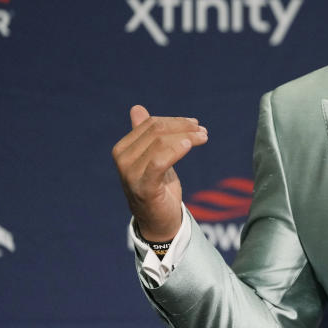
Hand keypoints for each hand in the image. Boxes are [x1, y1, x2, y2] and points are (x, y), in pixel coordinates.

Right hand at [112, 105, 207, 241]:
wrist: (157, 220)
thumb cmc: (156, 185)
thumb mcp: (152, 156)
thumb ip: (145, 134)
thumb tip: (137, 108)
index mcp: (123, 148)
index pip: (151, 124)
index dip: (175, 121)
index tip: (195, 124)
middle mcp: (122, 159)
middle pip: (157, 130)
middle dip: (183, 127)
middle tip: (203, 131)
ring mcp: (131, 174)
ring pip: (160, 142)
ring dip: (187, 136)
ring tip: (204, 137)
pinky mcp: (144, 187)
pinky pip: (159, 161)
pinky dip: (175, 150)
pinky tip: (189, 145)